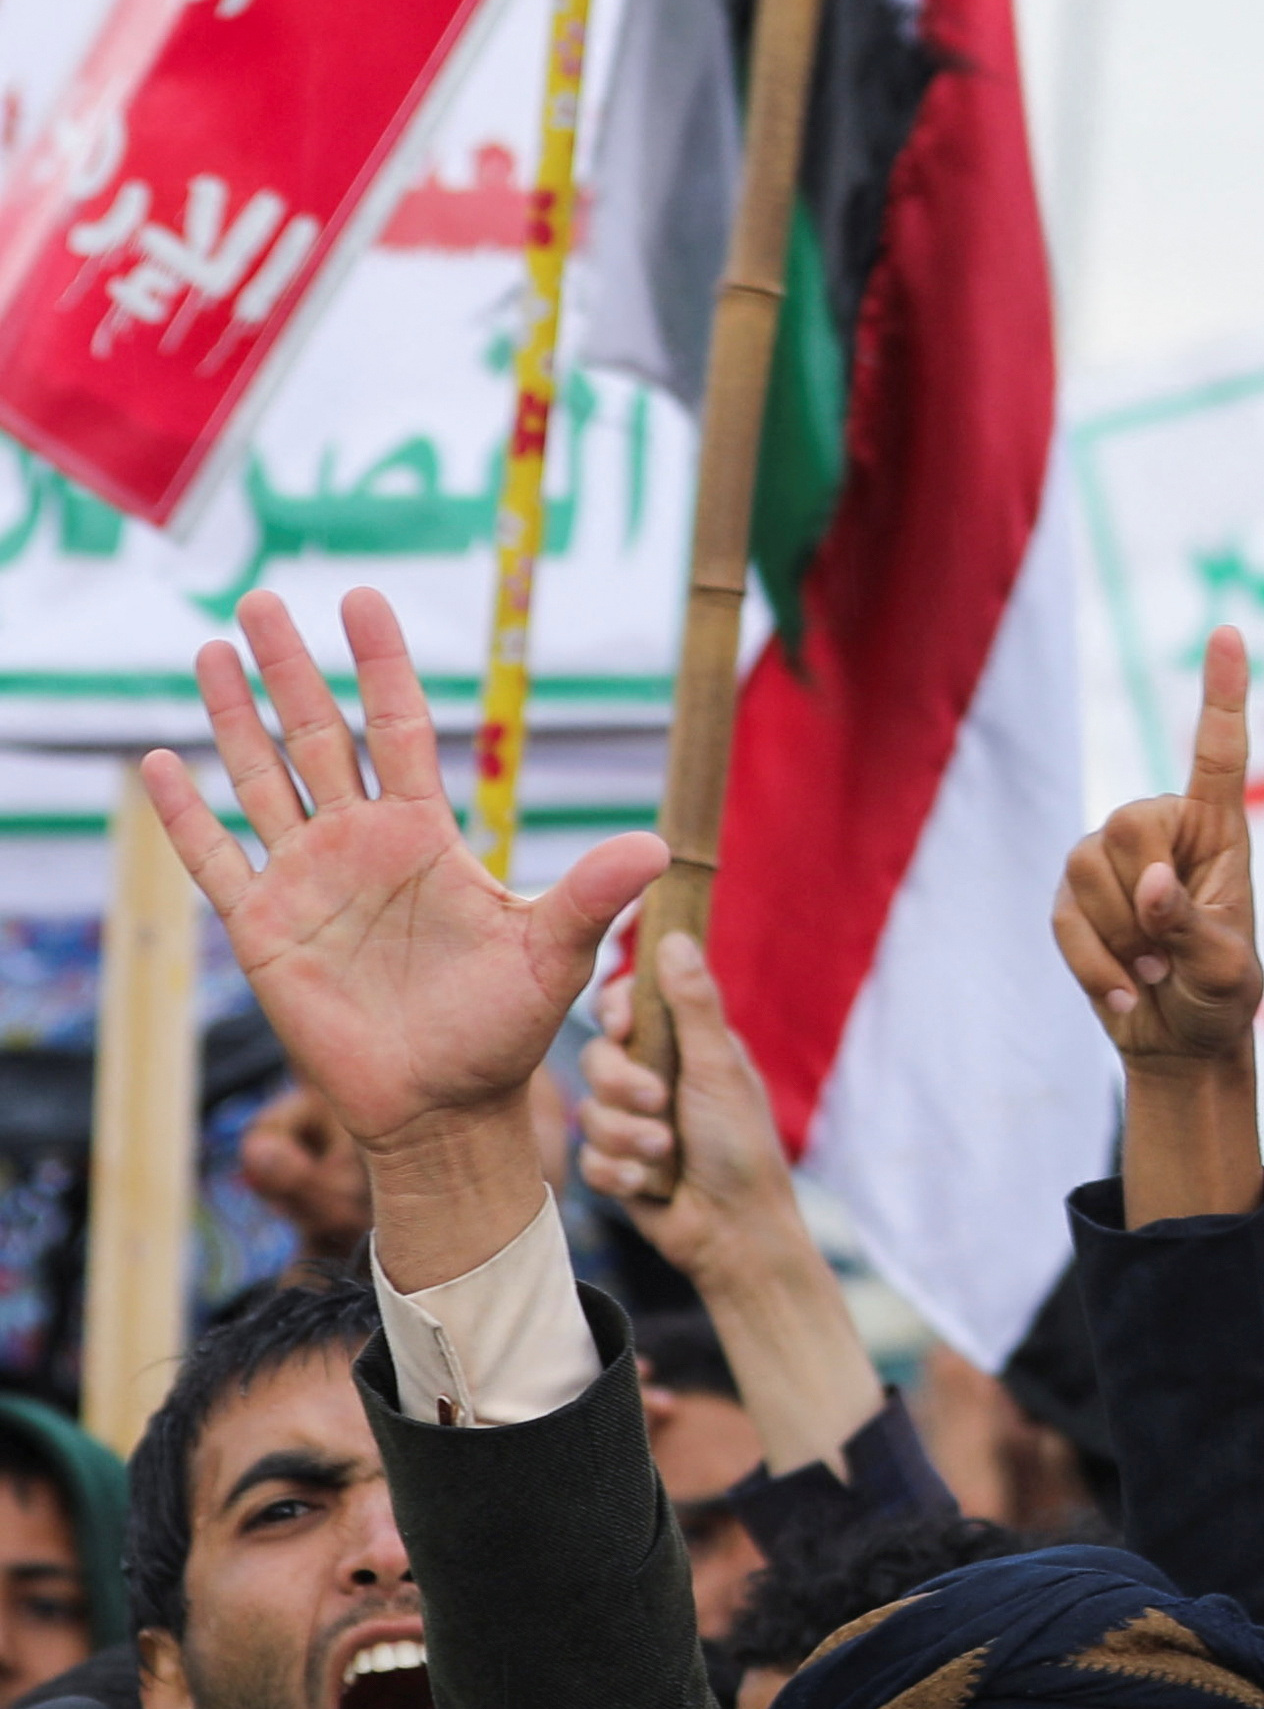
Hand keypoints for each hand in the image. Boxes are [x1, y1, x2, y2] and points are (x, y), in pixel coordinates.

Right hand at [142, 592, 661, 1276]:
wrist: (448, 1110)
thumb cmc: (504, 1033)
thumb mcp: (555, 955)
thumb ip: (594, 894)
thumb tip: (659, 846)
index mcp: (427, 839)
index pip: (400, 730)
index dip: (382, 666)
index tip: (365, 600)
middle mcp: (362, 847)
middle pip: (320, 737)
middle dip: (293, 670)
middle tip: (267, 598)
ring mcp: (309, 883)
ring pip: (263, 780)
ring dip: (236, 719)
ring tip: (214, 649)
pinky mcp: (266, 930)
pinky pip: (216, 863)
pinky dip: (186, 818)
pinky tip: (159, 765)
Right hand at [577, 930, 800, 1292]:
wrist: (733, 1234)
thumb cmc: (740, 1149)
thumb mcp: (719, 1070)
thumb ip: (694, 1007)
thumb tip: (675, 936)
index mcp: (684, 1047)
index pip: (629, 1005)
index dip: (617, 1009)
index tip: (623, 1024)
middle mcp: (654, 1077)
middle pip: (596, 1055)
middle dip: (622, 1084)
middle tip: (658, 1104)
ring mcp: (631, 1121)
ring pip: (588, 1110)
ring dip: (626, 1136)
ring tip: (665, 1155)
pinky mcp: (614, 1163)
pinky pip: (586, 1156)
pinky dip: (617, 1172)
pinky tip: (647, 1186)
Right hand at [1051, 627, 1263, 1072]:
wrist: (1180, 1043)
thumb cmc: (1221, 998)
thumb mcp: (1229, 971)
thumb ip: (1196, 928)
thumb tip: (1151, 884)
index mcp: (1219, 833)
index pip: (1219, 755)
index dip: (1222, 695)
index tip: (1231, 630)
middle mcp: (1161, 832)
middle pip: (1125, 824)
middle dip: (1143, 898)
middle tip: (1173, 951)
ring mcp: (1109, 860)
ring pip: (1085, 869)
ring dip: (1120, 938)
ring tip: (1156, 968)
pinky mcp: (1071, 895)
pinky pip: (1064, 919)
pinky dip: (1096, 967)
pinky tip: (1128, 992)